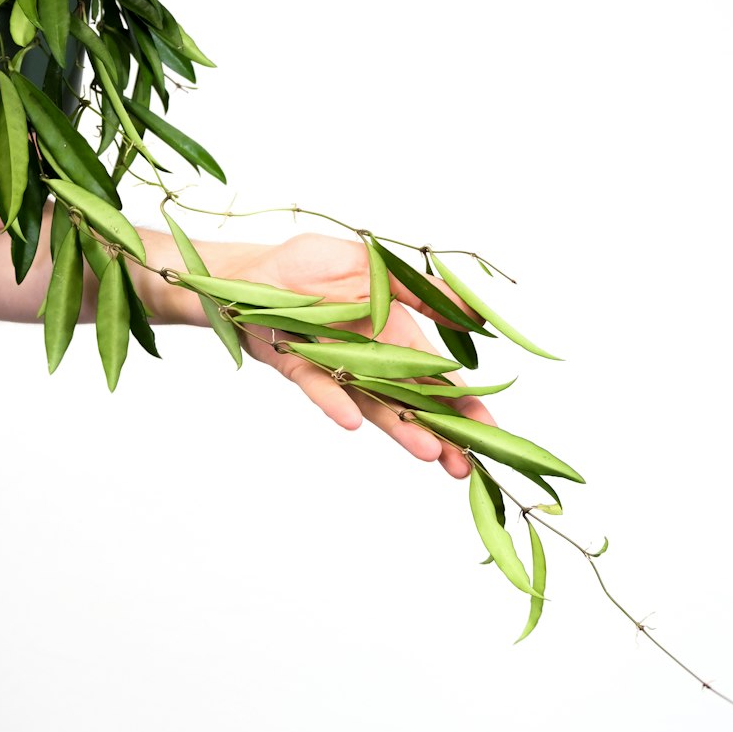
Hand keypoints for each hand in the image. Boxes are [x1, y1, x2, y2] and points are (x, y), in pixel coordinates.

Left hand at [210, 232, 496, 477]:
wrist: (244, 273)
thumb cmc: (305, 267)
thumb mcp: (372, 265)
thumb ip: (420, 289)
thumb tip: (476, 310)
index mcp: (391, 334)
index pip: (435, 376)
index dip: (462, 405)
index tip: (488, 434)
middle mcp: (365, 359)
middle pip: (409, 402)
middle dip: (440, 433)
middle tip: (465, 466)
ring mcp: (332, 367)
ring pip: (371, 403)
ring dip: (399, 429)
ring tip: (430, 454)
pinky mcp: (295, 365)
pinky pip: (318, 385)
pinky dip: (335, 401)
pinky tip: (353, 421)